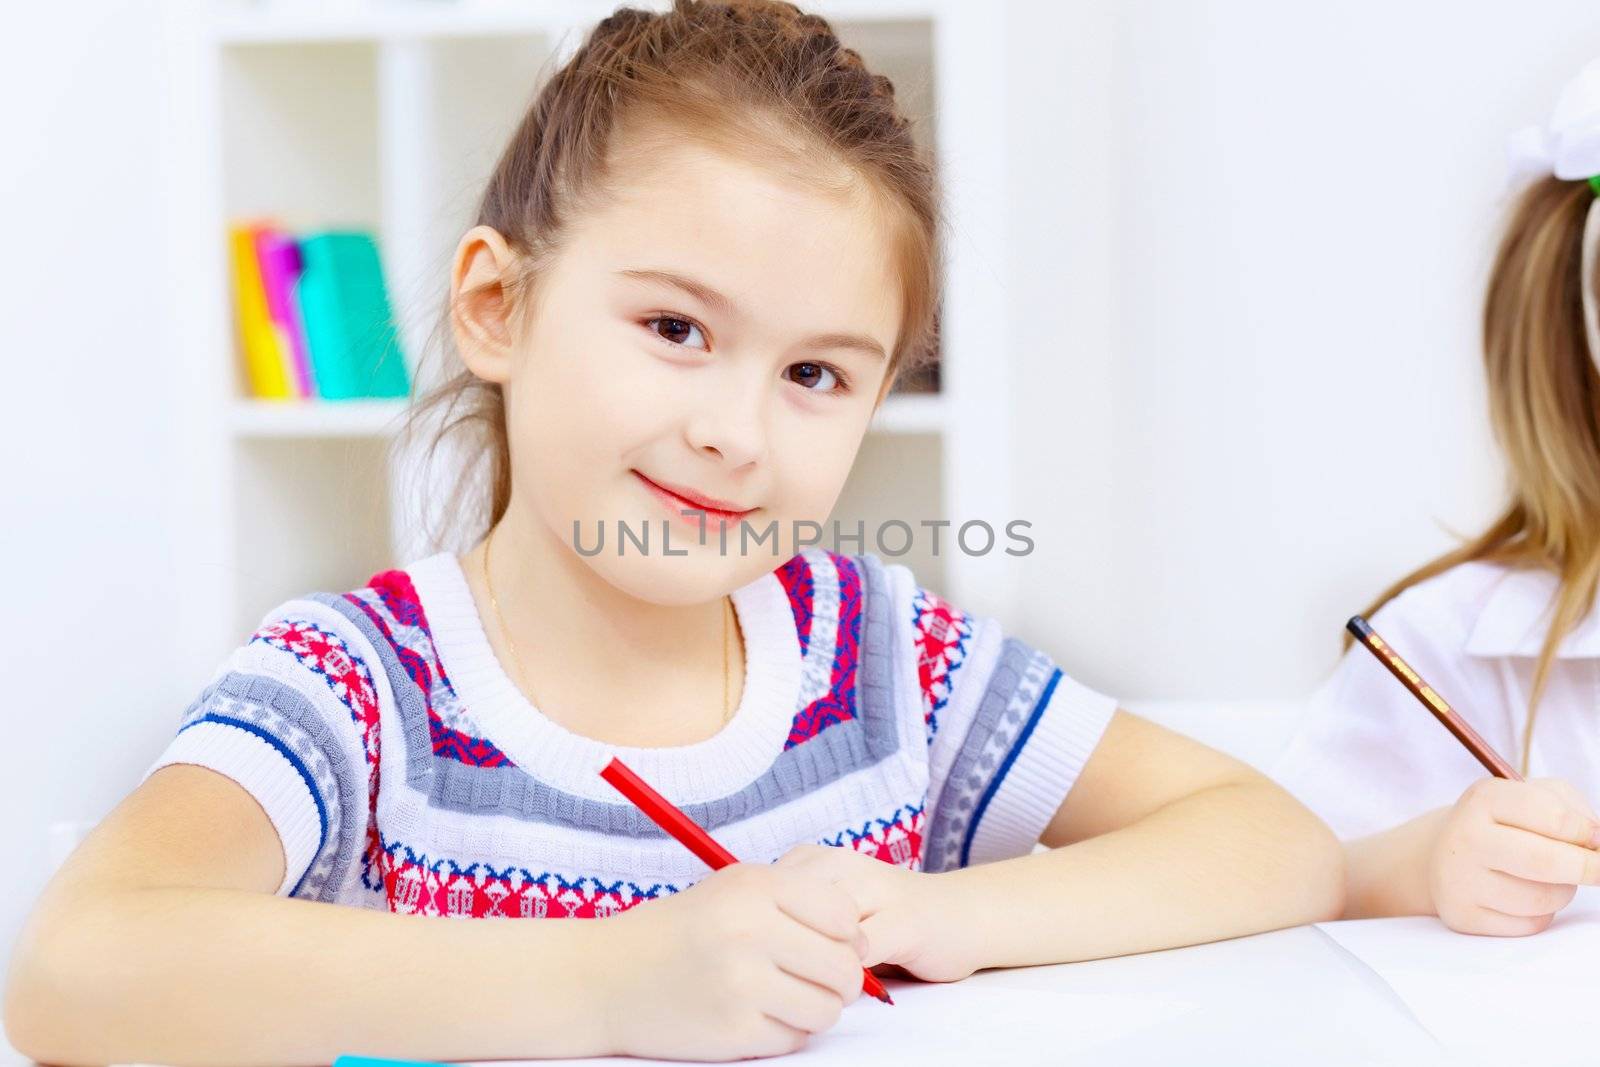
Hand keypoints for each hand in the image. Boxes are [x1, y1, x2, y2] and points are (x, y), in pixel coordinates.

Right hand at [597, 861, 868, 1060]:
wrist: (605, 977)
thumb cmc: (680, 930)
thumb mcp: (733, 888)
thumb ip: (796, 901)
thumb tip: (860, 935)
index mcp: (756, 887)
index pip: (844, 914)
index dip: (850, 935)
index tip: (832, 943)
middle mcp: (751, 931)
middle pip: (844, 967)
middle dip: (842, 979)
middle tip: (818, 979)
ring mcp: (742, 984)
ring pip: (828, 1009)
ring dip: (816, 1009)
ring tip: (785, 997)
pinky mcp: (734, 1031)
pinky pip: (795, 1038)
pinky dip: (785, 1032)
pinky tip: (756, 1015)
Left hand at [776, 844, 977, 982]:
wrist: (964, 914)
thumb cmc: (888, 918)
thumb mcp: (830, 909)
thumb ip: (791, 919)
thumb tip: (742, 949)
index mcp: (817, 860)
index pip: (761, 894)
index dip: (757, 932)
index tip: (762, 957)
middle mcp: (843, 863)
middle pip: (784, 911)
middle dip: (780, 949)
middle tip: (787, 977)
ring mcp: (875, 888)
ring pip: (820, 930)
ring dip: (815, 964)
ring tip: (821, 984)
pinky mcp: (905, 920)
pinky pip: (860, 951)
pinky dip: (847, 976)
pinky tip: (850, 987)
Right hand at [1427, 777, 1599, 935]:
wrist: (1439, 851)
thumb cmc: (1500, 822)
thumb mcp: (1530, 795)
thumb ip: (1570, 810)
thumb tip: (1597, 844)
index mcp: (1484, 800)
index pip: (1552, 817)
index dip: (1586, 832)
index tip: (1596, 839)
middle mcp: (1465, 838)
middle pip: (1545, 862)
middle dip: (1588, 868)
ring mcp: (1460, 880)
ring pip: (1543, 898)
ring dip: (1562, 890)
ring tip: (1548, 878)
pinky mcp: (1464, 916)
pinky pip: (1530, 923)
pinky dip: (1541, 913)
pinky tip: (1523, 895)